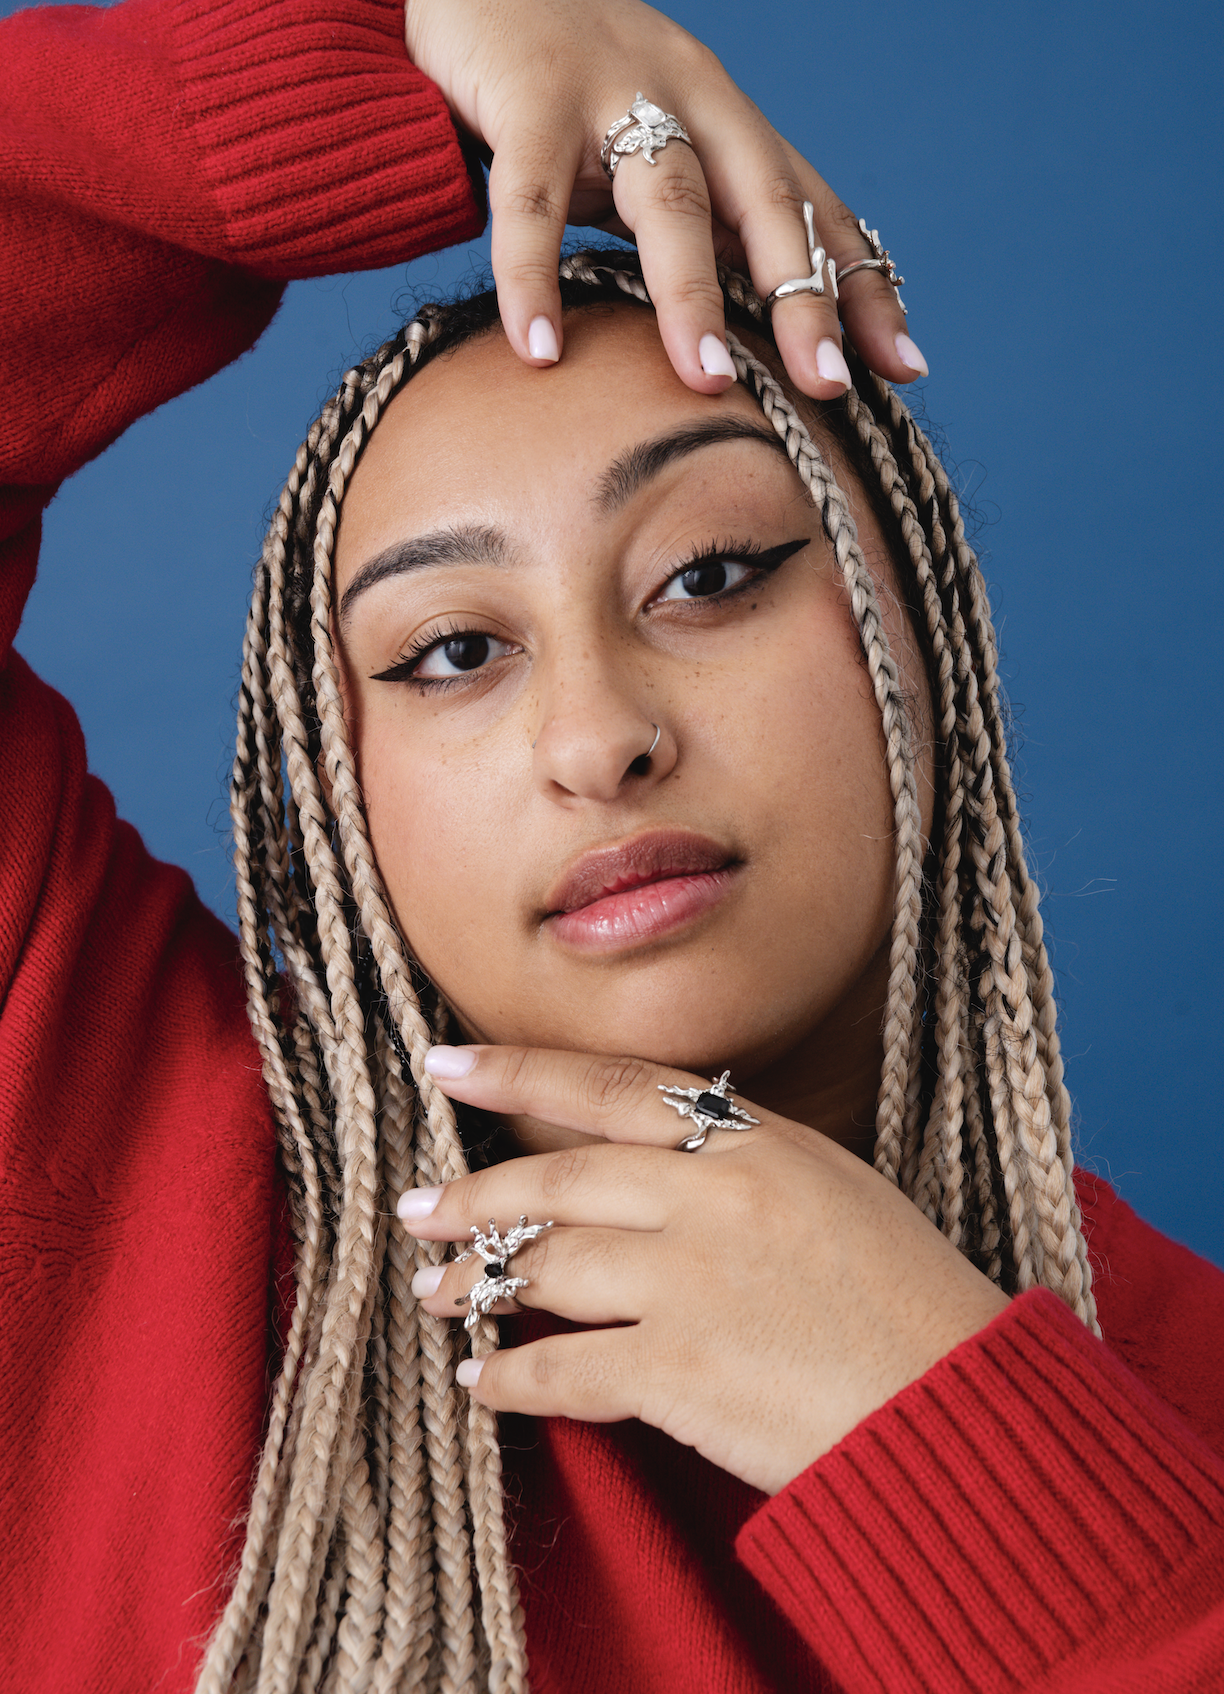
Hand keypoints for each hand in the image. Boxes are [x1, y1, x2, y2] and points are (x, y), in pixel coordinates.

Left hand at [398, 1044, 1007, 1495]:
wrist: (961, 1411)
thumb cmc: (911, 1305)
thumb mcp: (836, 1194)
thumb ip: (741, 1168)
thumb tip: (650, 1170)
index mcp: (755, 1143)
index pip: (611, 1086)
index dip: (518, 1071)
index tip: (446, 1062)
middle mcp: (713, 1196)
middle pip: (556, 1180)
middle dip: (473, 1197)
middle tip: (419, 1211)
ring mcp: (691, 1280)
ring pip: (546, 1267)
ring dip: (479, 1285)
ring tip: (439, 1296)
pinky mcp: (680, 1371)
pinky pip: (562, 1367)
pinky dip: (512, 1377)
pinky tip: (484, 1382)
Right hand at [403, 0, 925, 400]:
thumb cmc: (572, 90)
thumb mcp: (658, 150)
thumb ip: (700, 226)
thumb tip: (745, 343)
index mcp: (731, 121)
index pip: (815, 208)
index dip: (862, 286)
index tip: (904, 366)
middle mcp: (692, 99)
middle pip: (765, 203)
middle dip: (805, 298)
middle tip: (830, 385)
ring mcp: (613, 94)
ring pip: (670, 201)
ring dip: (691, 294)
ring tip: (709, 378)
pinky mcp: (530, 100)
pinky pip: (530, 201)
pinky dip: (532, 278)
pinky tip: (540, 351)